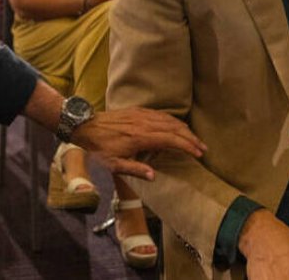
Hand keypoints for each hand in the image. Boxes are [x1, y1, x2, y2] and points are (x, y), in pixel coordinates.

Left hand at [70, 107, 206, 179]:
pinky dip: (173, 120)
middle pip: (174, 128)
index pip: (170, 140)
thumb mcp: (115, 165)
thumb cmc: (100, 148)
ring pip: (169, 119)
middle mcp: (144, 123)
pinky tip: (177, 127)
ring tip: (194, 139)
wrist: (86, 126)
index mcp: (140, 138)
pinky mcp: (138, 110)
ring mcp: (141, 115)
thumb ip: (135, 170)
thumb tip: (154, 177)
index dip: (187, 146)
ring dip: (184, 129)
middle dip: (191, 138)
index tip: (198, 153)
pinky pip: (160, 114)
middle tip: (202, 148)